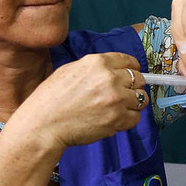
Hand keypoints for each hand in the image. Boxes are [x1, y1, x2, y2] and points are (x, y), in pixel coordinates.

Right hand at [11, 52, 149, 153]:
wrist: (44, 125)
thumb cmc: (51, 99)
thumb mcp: (70, 70)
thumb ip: (94, 68)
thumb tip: (113, 70)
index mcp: (98, 63)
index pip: (129, 61)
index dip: (132, 68)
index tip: (131, 74)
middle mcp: (110, 78)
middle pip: (139, 79)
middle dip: (133, 87)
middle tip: (122, 95)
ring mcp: (116, 99)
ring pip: (141, 99)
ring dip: (132, 104)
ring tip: (117, 108)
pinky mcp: (117, 119)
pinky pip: (135, 117)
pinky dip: (128, 120)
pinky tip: (114, 120)